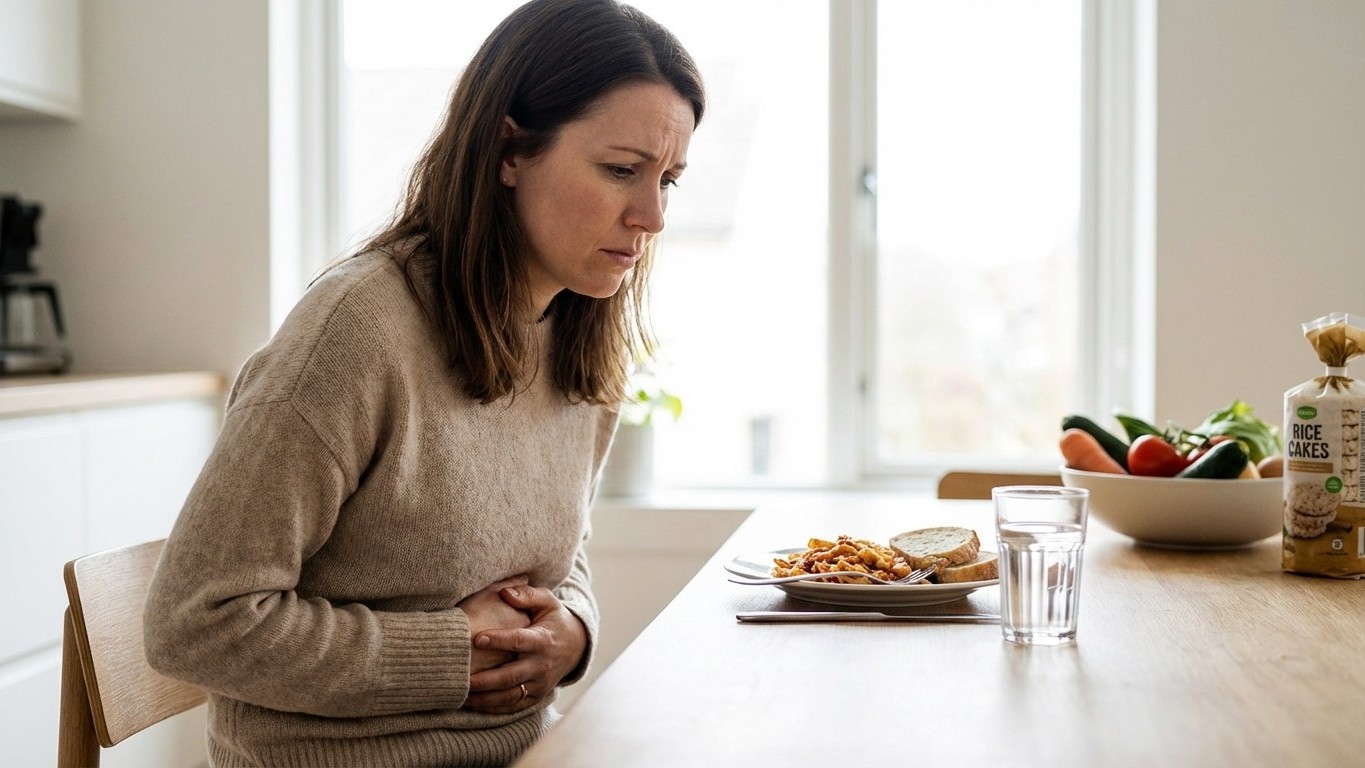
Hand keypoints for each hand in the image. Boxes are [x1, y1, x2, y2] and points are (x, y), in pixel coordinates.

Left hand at [462, 584, 587, 713]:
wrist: (577, 646)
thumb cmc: (555, 620)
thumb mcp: (547, 602)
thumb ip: (527, 594)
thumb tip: (505, 592)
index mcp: (543, 640)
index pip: (519, 641)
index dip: (499, 640)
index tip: (477, 639)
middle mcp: (541, 665)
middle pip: (511, 676)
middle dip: (485, 680)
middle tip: (462, 678)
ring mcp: (539, 684)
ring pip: (510, 696)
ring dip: (485, 698)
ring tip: (461, 695)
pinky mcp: (536, 696)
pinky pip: (513, 707)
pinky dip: (493, 709)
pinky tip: (474, 704)